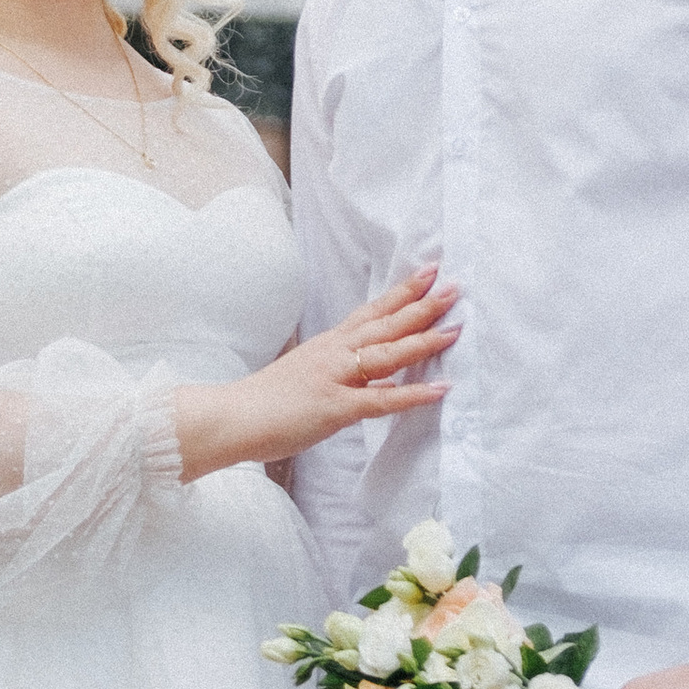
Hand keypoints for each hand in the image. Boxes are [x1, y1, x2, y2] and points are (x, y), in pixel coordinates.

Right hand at [175, 269, 458, 479]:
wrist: (233, 416)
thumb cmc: (267, 402)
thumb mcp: (308, 376)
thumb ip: (342, 372)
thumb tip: (378, 377)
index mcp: (329, 345)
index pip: (372, 311)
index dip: (402, 292)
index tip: (429, 272)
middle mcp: (335, 353)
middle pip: (385, 323)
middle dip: (422, 304)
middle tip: (455, 286)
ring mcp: (336, 377)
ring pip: (388, 353)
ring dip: (424, 339)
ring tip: (455, 328)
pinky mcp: (336, 407)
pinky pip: (382, 399)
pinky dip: (413, 394)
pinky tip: (440, 389)